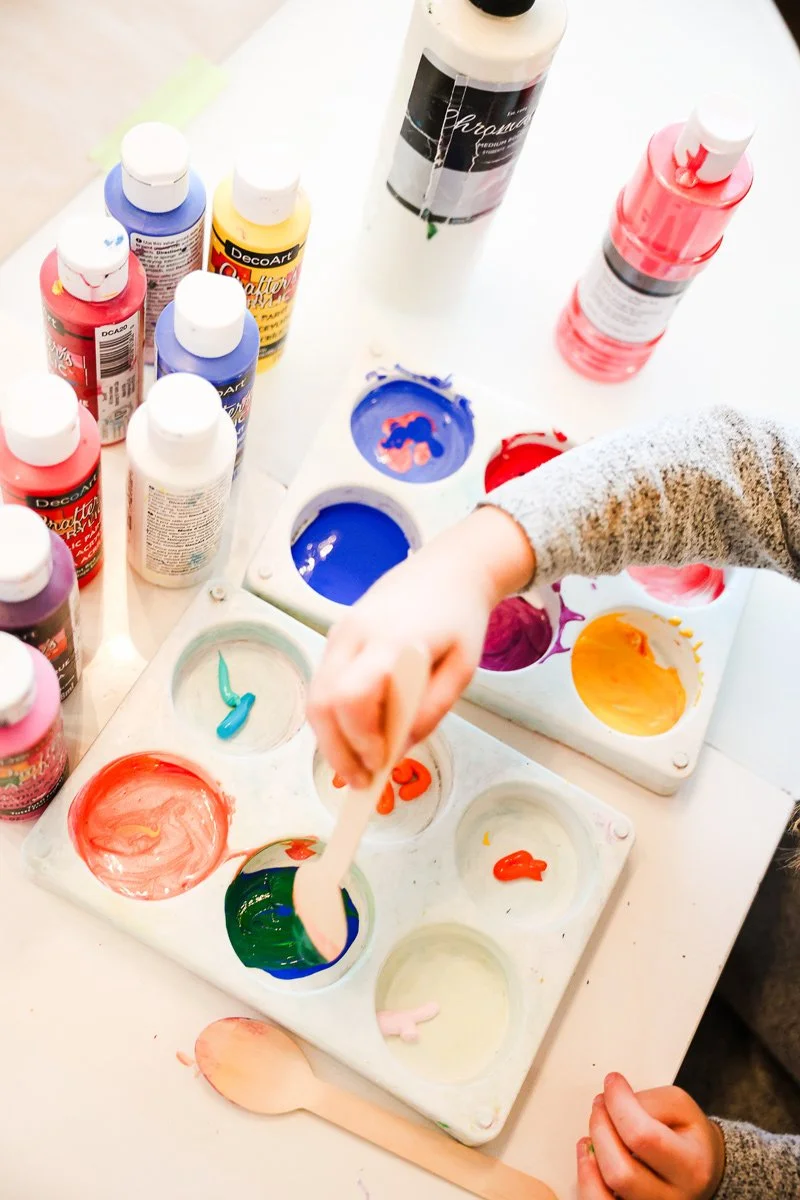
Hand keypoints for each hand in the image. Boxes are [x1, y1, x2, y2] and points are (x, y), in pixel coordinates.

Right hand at [307, 506, 533, 786]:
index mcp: (390, 641)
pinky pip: (323, 683)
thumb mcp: (461, 671)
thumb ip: (430, 712)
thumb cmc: (460, 619)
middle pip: (322, 702)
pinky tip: (357, 735)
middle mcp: (353, 634)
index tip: (380, 762)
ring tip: (358, 766)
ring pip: (315, 696)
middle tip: (360, 781)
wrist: (449, 569)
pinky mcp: (336, 635)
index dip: (360, 737)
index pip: (352, 696)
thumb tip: (396, 751)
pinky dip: (334, 716)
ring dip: (330, 737)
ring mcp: (339, 633)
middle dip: (336, 749)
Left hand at [577, 1074, 725, 1199]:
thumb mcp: (681, 1107)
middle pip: (620, 1171)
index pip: (643, 1137)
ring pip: (604, 1193)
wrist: (702, 1170)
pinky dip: (585, 1177)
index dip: (618, 1104)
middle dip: (601, 1128)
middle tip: (601, 1104)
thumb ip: (648, 1100)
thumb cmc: (688, 1137)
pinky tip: (588, 1155)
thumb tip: (612, 1100)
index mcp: (692, 1167)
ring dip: (591, 1152)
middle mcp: (672, 1199)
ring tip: (596, 1129)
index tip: (612, 1083)